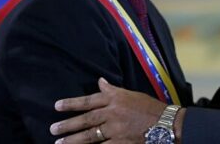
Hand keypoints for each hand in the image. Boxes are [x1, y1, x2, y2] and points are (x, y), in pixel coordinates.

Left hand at [50, 78, 165, 143]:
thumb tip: (100, 82)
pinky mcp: (121, 143)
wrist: (167, 124)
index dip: (72, 103)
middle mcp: (113, 113)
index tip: (57, 106)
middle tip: (53, 129)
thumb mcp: (131, 94)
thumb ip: (113, 90)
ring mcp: (116, 129)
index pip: (89, 100)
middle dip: (68, 125)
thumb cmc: (150, 107)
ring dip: (73, 140)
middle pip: (86, 119)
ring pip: (90, 135)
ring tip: (59, 143)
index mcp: (116, 98)